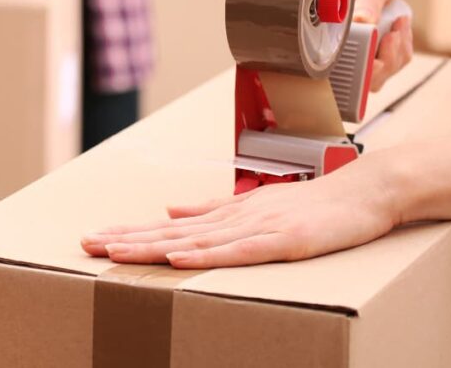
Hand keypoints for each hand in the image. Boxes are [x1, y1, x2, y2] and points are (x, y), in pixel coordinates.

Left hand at [80, 160, 398, 268]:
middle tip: (86, 244)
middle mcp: (233, 218)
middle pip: (170, 233)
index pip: (168, 228)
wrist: (365, 192)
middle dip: (127, 239)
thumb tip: (170, 211)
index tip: (95, 239)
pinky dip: (205, 254)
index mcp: (225, 214)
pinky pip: (237, 251)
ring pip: (194, 240)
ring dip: (152, 246)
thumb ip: (212, 211)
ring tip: (114, 252)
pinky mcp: (283, 241)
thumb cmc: (314, 204)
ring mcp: (257, 228)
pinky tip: (178, 257)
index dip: (131, 234)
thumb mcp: (256, 208)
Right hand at [349, 0, 412, 90]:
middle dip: (388, 59)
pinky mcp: (374, 44)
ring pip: (384, 70)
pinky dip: (403, 44)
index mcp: (334, 31)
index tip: (380, 43)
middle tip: (395, 32)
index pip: (346, 71)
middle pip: (368, 78)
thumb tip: (361, 23)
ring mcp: (360, 46)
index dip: (365, 69)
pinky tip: (401, 25)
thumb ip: (368, 2)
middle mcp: (344, 43)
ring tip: (399, 22)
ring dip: (399, 50)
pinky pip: (394, 59)